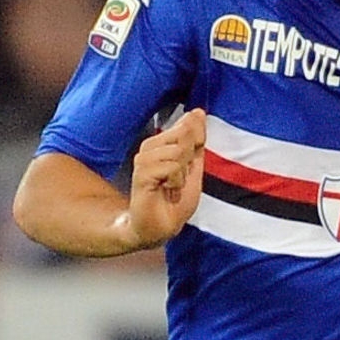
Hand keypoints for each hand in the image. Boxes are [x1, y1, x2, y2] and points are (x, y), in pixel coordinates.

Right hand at [125, 108, 205, 248]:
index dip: (197, 142)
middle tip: (180, 179)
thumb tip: (197, 111)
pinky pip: (171, 166)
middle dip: (190, 160)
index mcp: (163, 142)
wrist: (158, 227)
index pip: (188, 123)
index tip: (190, 164)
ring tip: (173, 186)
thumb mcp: (193, 167)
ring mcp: (143, 158)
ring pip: (178, 151)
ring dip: (182, 174)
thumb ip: (195, 141)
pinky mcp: (141, 172)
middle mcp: (150, 146)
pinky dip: (176, 182)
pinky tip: (167, 190)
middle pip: (184, 134)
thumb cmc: (174, 200)